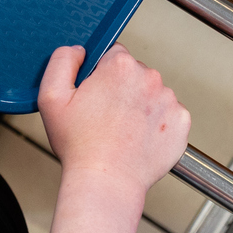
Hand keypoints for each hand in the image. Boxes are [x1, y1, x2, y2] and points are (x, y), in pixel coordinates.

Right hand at [37, 44, 189, 201]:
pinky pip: (168, 115)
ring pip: (152, 95)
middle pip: (134, 74)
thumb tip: (79, 50)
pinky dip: (157, 125)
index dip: (100, 75)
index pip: (113, 54)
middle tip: (105, 117)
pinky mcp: (181, 123)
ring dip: (140, 107)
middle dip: (122, 90)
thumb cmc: (79, 146)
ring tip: (122, 131)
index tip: (95, 95)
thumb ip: (61, 62)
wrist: (106, 183)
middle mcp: (150, 78)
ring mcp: (169, 101)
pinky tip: (139, 139)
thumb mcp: (51, 97)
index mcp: (120, 66)